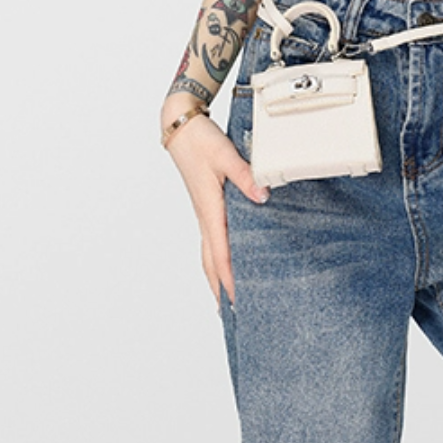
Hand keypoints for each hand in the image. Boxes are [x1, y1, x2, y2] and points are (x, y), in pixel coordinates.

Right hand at [164, 111, 269, 306]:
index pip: (220, 254)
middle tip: (232, 315)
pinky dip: (218, 258)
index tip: (238, 301)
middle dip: (221, 289)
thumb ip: (246, 176)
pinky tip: (227, 260)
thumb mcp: (226, 156)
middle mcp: (205, 217)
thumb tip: (262, 196)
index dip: (229, 279)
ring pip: (209, 253)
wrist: (180, 127)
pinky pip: (212, 240)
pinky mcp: (206, 206)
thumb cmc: (201, 141)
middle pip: (211, 263)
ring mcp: (204, 213)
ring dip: (217, 277)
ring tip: (227, 298)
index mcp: (210, 210)